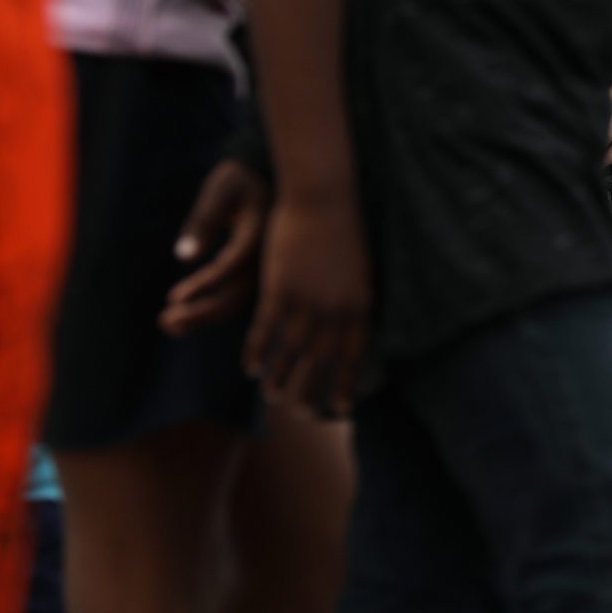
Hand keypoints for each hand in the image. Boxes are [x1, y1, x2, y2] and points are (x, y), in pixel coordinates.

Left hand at [159, 159, 270, 335]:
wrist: (268, 176)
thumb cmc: (239, 180)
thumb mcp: (219, 192)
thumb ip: (203, 221)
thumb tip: (185, 257)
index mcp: (260, 233)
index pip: (233, 264)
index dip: (205, 283)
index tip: (174, 297)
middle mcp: (266, 256)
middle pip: (236, 293)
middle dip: (201, 312)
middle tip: (164, 321)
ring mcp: (262, 266)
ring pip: (234, 300)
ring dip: (202, 315)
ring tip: (166, 324)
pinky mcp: (252, 271)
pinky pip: (233, 295)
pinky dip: (208, 306)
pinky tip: (182, 315)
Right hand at [246, 192, 372, 416]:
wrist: (323, 199)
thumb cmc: (343, 232)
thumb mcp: (360, 272)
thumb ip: (356, 304)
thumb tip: (354, 331)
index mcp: (361, 305)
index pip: (354, 356)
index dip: (345, 384)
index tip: (341, 409)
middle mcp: (336, 309)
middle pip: (322, 362)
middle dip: (310, 391)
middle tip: (299, 414)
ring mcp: (307, 300)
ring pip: (291, 351)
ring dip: (280, 378)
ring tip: (272, 398)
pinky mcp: (279, 289)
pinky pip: (265, 330)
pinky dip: (257, 352)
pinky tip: (250, 369)